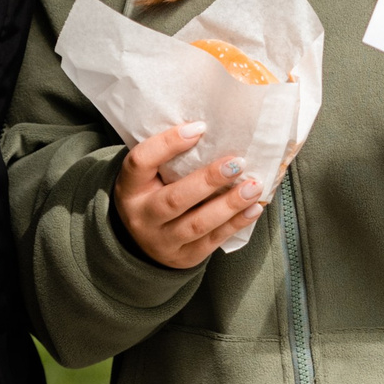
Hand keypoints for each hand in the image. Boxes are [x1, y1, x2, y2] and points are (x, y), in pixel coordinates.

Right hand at [114, 123, 265, 269]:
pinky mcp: (184, 257)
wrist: (142, 242)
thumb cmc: (153, 194)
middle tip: (238, 162)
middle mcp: (142, 216)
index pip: (141, 161)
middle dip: (209, 180)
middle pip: (175, 199)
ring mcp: (162, 241)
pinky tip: (253, 208)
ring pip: (197, 224)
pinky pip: (212, 240)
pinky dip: (235, 224)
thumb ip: (169, 156)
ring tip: (253, 186)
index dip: (168, 143)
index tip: (200, 127)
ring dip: (229, 205)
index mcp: (129, 188)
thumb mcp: (149, 175)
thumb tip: (209, 128)